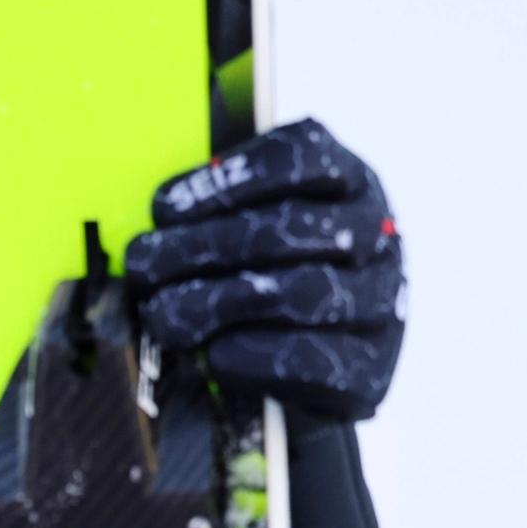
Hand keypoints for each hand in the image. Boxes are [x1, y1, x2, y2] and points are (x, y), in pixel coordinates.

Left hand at [125, 118, 406, 422]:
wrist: (306, 372)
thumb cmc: (264, 279)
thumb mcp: (247, 225)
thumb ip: (216, 208)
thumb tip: (160, 212)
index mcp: (348, 180)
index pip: (303, 155)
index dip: (229, 178)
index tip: (164, 208)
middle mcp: (377, 234)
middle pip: (291, 228)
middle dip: (203, 247)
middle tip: (143, 267)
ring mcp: (383, 302)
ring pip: (302, 292)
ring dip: (216, 302)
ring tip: (163, 314)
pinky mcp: (372, 370)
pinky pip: (311, 360)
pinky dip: (250, 356)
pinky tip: (212, 354)